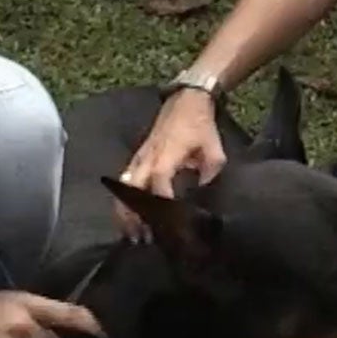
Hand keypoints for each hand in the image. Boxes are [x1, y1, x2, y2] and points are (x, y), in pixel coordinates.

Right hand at [114, 89, 226, 236]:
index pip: (159, 185)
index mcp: (166, 156)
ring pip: (123, 188)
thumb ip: (211, 175)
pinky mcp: (137, 157)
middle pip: (131, 190)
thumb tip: (207, 199)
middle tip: (142, 239)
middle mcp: (147, 158)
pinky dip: (123, 201)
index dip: (161, 206)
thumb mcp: (214, 150)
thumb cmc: (199, 124)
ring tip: (132, 235)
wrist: (186, 99)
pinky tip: (128, 218)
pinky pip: (124, 182)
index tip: (167, 227)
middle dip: (133, 216)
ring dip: (124, 212)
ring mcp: (138, 157)